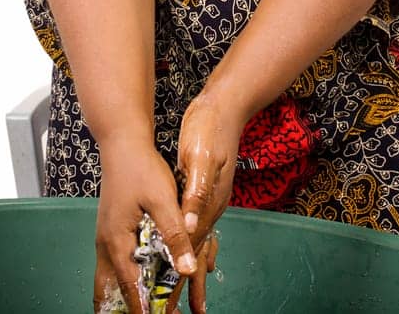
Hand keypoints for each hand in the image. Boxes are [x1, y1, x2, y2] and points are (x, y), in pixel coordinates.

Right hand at [94, 136, 199, 313]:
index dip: (142, 306)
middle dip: (123, 307)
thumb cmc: (141, 168)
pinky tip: (135, 281)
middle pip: (107, 288)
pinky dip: (121, 279)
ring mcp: (105, 236)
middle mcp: (106, 242)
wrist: (123, 143)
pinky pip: (111, 264)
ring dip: (121, 294)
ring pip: (106, 277)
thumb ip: (175, 235)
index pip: (129, 284)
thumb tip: (187, 267)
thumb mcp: (163, 201)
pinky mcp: (110, 229)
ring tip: (137, 309)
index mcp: (116, 239)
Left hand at [169, 92, 244, 312]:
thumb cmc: (210, 128)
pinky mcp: (206, 190)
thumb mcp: (200, 159)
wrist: (224, 105)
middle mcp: (213, 205)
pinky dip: (193, 246)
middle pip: (197, 252)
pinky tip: (192, 253)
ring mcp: (211, 198)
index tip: (174, 304)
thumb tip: (190, 225)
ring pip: (198, 242)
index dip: (183, 277)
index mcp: (209, 200)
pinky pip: (199, 227)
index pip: (192, 247)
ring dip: (189, 269)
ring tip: (186, 298)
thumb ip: (195, 193)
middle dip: (189, 284)